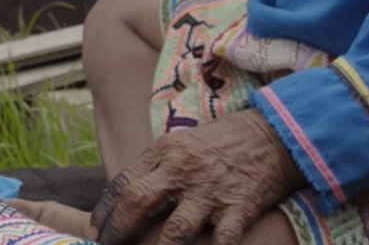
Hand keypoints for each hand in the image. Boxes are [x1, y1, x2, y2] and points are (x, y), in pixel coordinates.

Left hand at [89, 111, 303, 244]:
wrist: (273, 135)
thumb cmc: (222, 143)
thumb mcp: (182, 144)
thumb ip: (155, 169)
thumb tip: (124, 198)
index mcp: (165, 152)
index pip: (123, 183)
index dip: (104, 211)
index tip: (95, 230)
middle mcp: (183, 171)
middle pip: (137, 203)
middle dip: (117, 231)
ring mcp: (211, 191)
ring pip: (175, 232)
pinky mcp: (239, 208)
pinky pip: (223, 242)